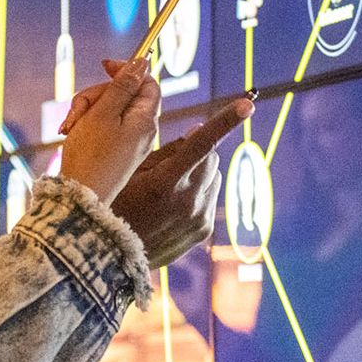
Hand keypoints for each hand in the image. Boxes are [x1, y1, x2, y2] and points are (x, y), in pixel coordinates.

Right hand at [58, 58, 159, 202]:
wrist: (79, 196)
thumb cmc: (90, 155)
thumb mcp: (103, 112)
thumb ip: (123, 85)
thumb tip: (142, 61)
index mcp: (145, 119)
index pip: (147, 81)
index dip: (127, 69)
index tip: (104, 66)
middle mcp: (142, 130)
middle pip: (124, 94)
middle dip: (97, 94)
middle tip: (78, 109)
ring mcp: (129, 142)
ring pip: (109, 110)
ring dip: (87, 110)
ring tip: (70, 126)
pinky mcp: (116, 152)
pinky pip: (104, 127)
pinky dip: (87, 125)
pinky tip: (72, 134)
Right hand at [61, 60, 252, 267]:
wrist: (114, 256)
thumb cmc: (115, 204)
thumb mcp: (129, 173)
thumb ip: (165, 151)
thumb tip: (198, 131)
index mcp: (164, 182)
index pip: (201, 144)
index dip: (225, 121)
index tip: (248, 105)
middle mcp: (187, 201)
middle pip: (211, 157)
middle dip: (198, 152)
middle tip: (171, 162)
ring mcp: (198, 217)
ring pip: (213, 177)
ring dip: (198, 173)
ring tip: (169, 189)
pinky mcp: (203, 230)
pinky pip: (210, 197)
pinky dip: (197, 193)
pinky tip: (173, 205)